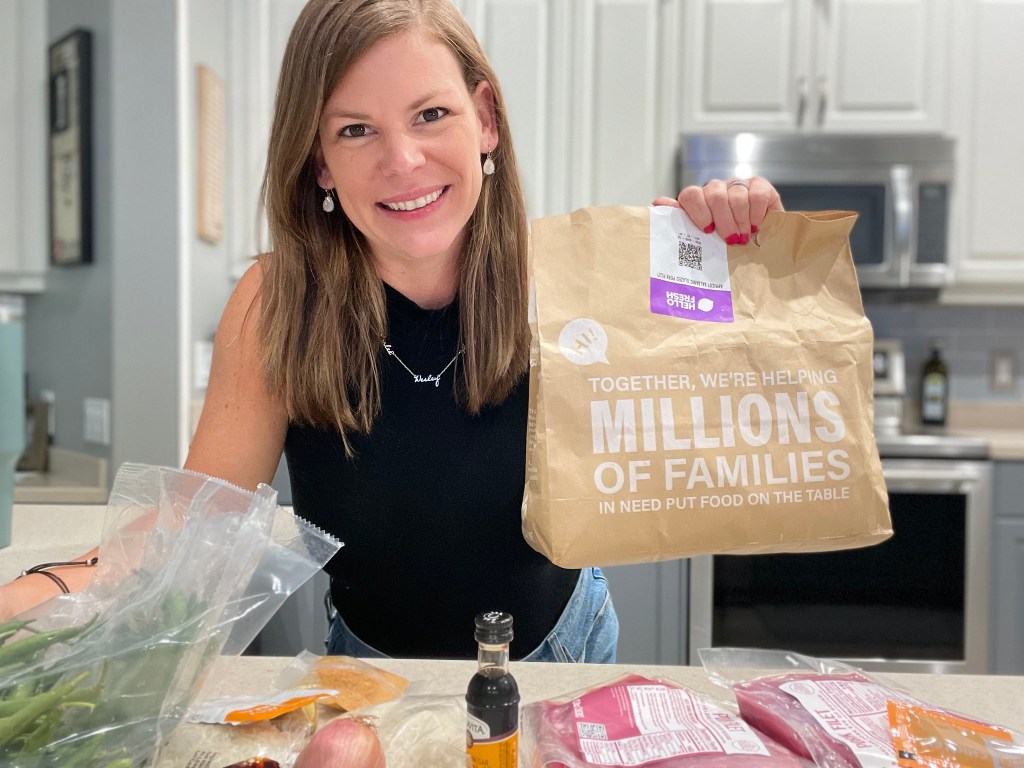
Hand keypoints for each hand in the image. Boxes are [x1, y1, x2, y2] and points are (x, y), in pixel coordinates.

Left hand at [653, 176, 783, 244]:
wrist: (758, 243)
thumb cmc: (724, 243)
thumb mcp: (702, 239)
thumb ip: (680, 222)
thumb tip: (656, 204)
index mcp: (698, 201)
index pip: (690, 195)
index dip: (698, 211)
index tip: (707, 230)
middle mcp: (716, 189)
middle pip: (714, 195)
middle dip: (723, 221)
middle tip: (731, 240)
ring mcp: (737, 185)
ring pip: (736, 196)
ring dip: (740, 221)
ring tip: (744, 238)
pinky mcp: (759, 185)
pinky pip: (755, 194)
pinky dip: (755, 213)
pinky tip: (755, 226)